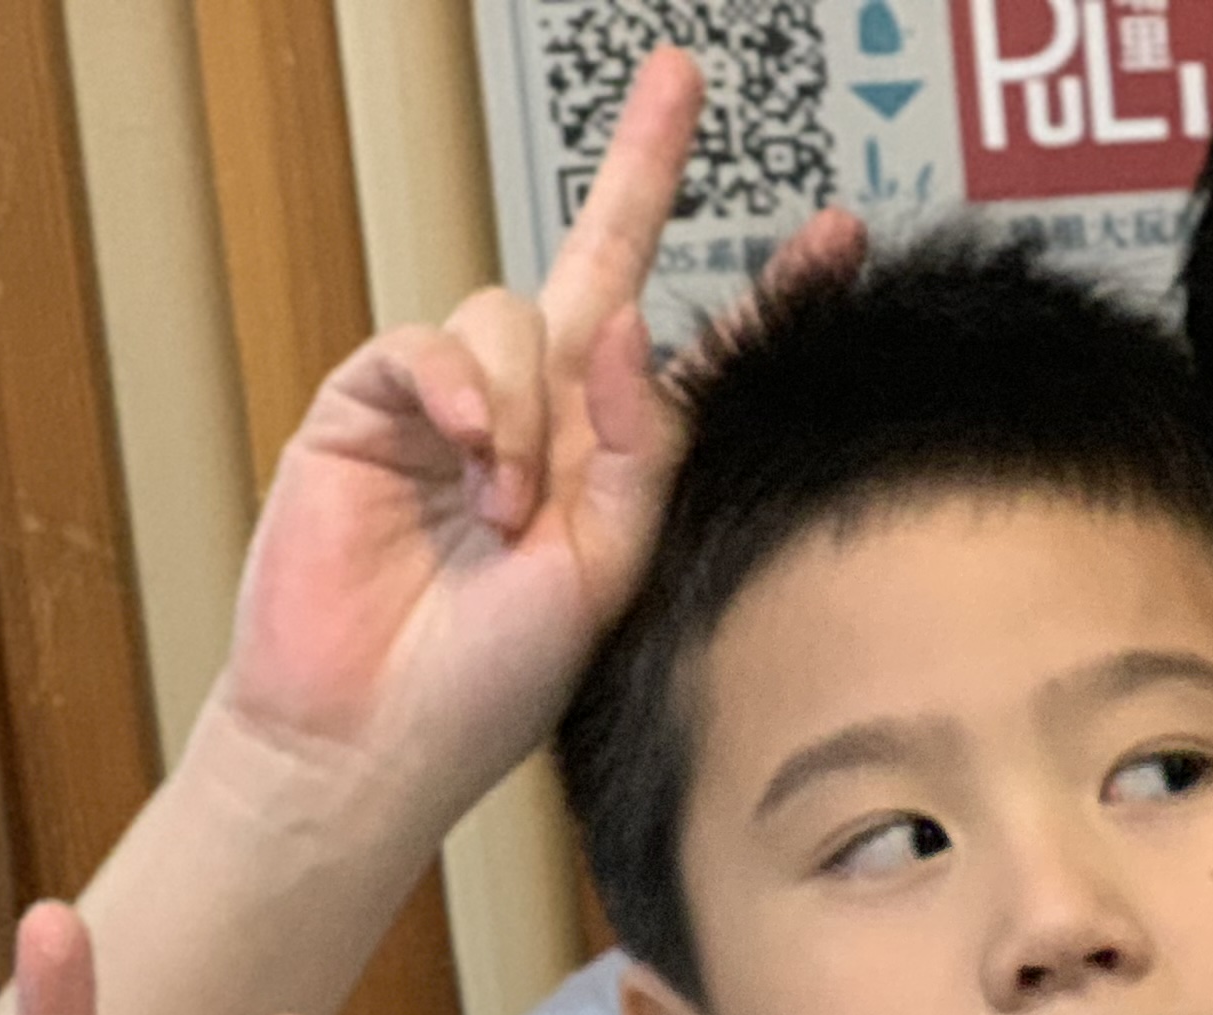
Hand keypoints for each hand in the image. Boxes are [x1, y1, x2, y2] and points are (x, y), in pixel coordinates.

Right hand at [210, 50, 705, 814]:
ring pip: (513, 316)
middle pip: (597, 265)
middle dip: (642, 170)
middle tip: (682, 79)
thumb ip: (635, 451)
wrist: (373, 736)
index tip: (840, 236)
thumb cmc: (492, 682)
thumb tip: (630, 324)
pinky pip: (428, 340)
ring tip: (505, 508)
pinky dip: (459, 388)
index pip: (698, 358)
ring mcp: (457, 405)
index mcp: (616, 464)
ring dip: (523, 405)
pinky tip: (468, 456)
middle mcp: (543, 418)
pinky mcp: (375, 403)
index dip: (766, 295)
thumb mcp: (609, 572)